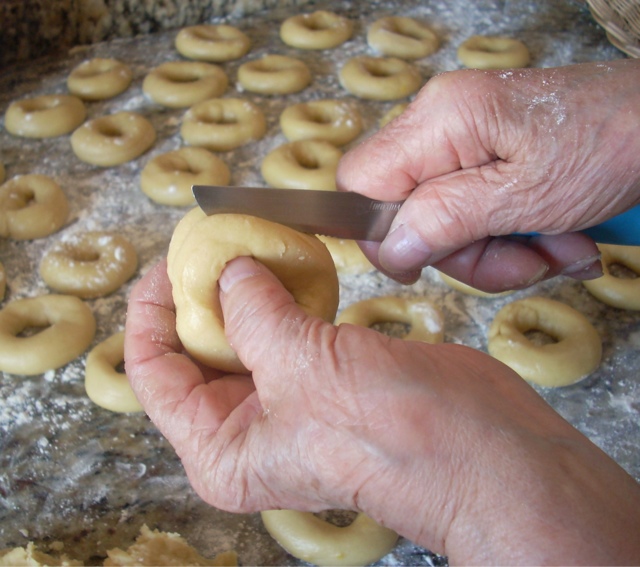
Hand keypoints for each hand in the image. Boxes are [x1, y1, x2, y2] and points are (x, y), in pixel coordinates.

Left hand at [125, 257, 639, 563]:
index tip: (166, 261)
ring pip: (242, 334)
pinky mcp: (324, 374)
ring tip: (242, 242)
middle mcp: (247, 429)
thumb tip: (229, 267)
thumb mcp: (301, 365)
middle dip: (197, 295)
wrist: (484, 447)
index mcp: (221, 448)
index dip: (151, 312)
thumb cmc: (390, 429)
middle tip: (205, 240)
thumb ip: (252, 311)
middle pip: (195, 351)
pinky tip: (286, 262)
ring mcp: (287, 400)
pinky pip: (285, 326)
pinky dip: (282, 292)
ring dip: (241, 289)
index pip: (154, 374)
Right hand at [337, 59, 639, 290]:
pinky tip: (559, 239)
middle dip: (463, 253)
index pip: (360, 181)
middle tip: (520, 261)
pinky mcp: (488, 156)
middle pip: (406, 211)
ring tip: (556, 251)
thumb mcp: (525, 197)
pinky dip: (514, 239)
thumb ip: (446, 219)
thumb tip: (391, 247)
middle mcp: (441, 125)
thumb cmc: (609, 146)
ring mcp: (464, 141)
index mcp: (439, 122)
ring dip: (498, 254)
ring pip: (443, 222)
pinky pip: (475, 214)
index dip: (381, 233)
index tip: (421, 265)